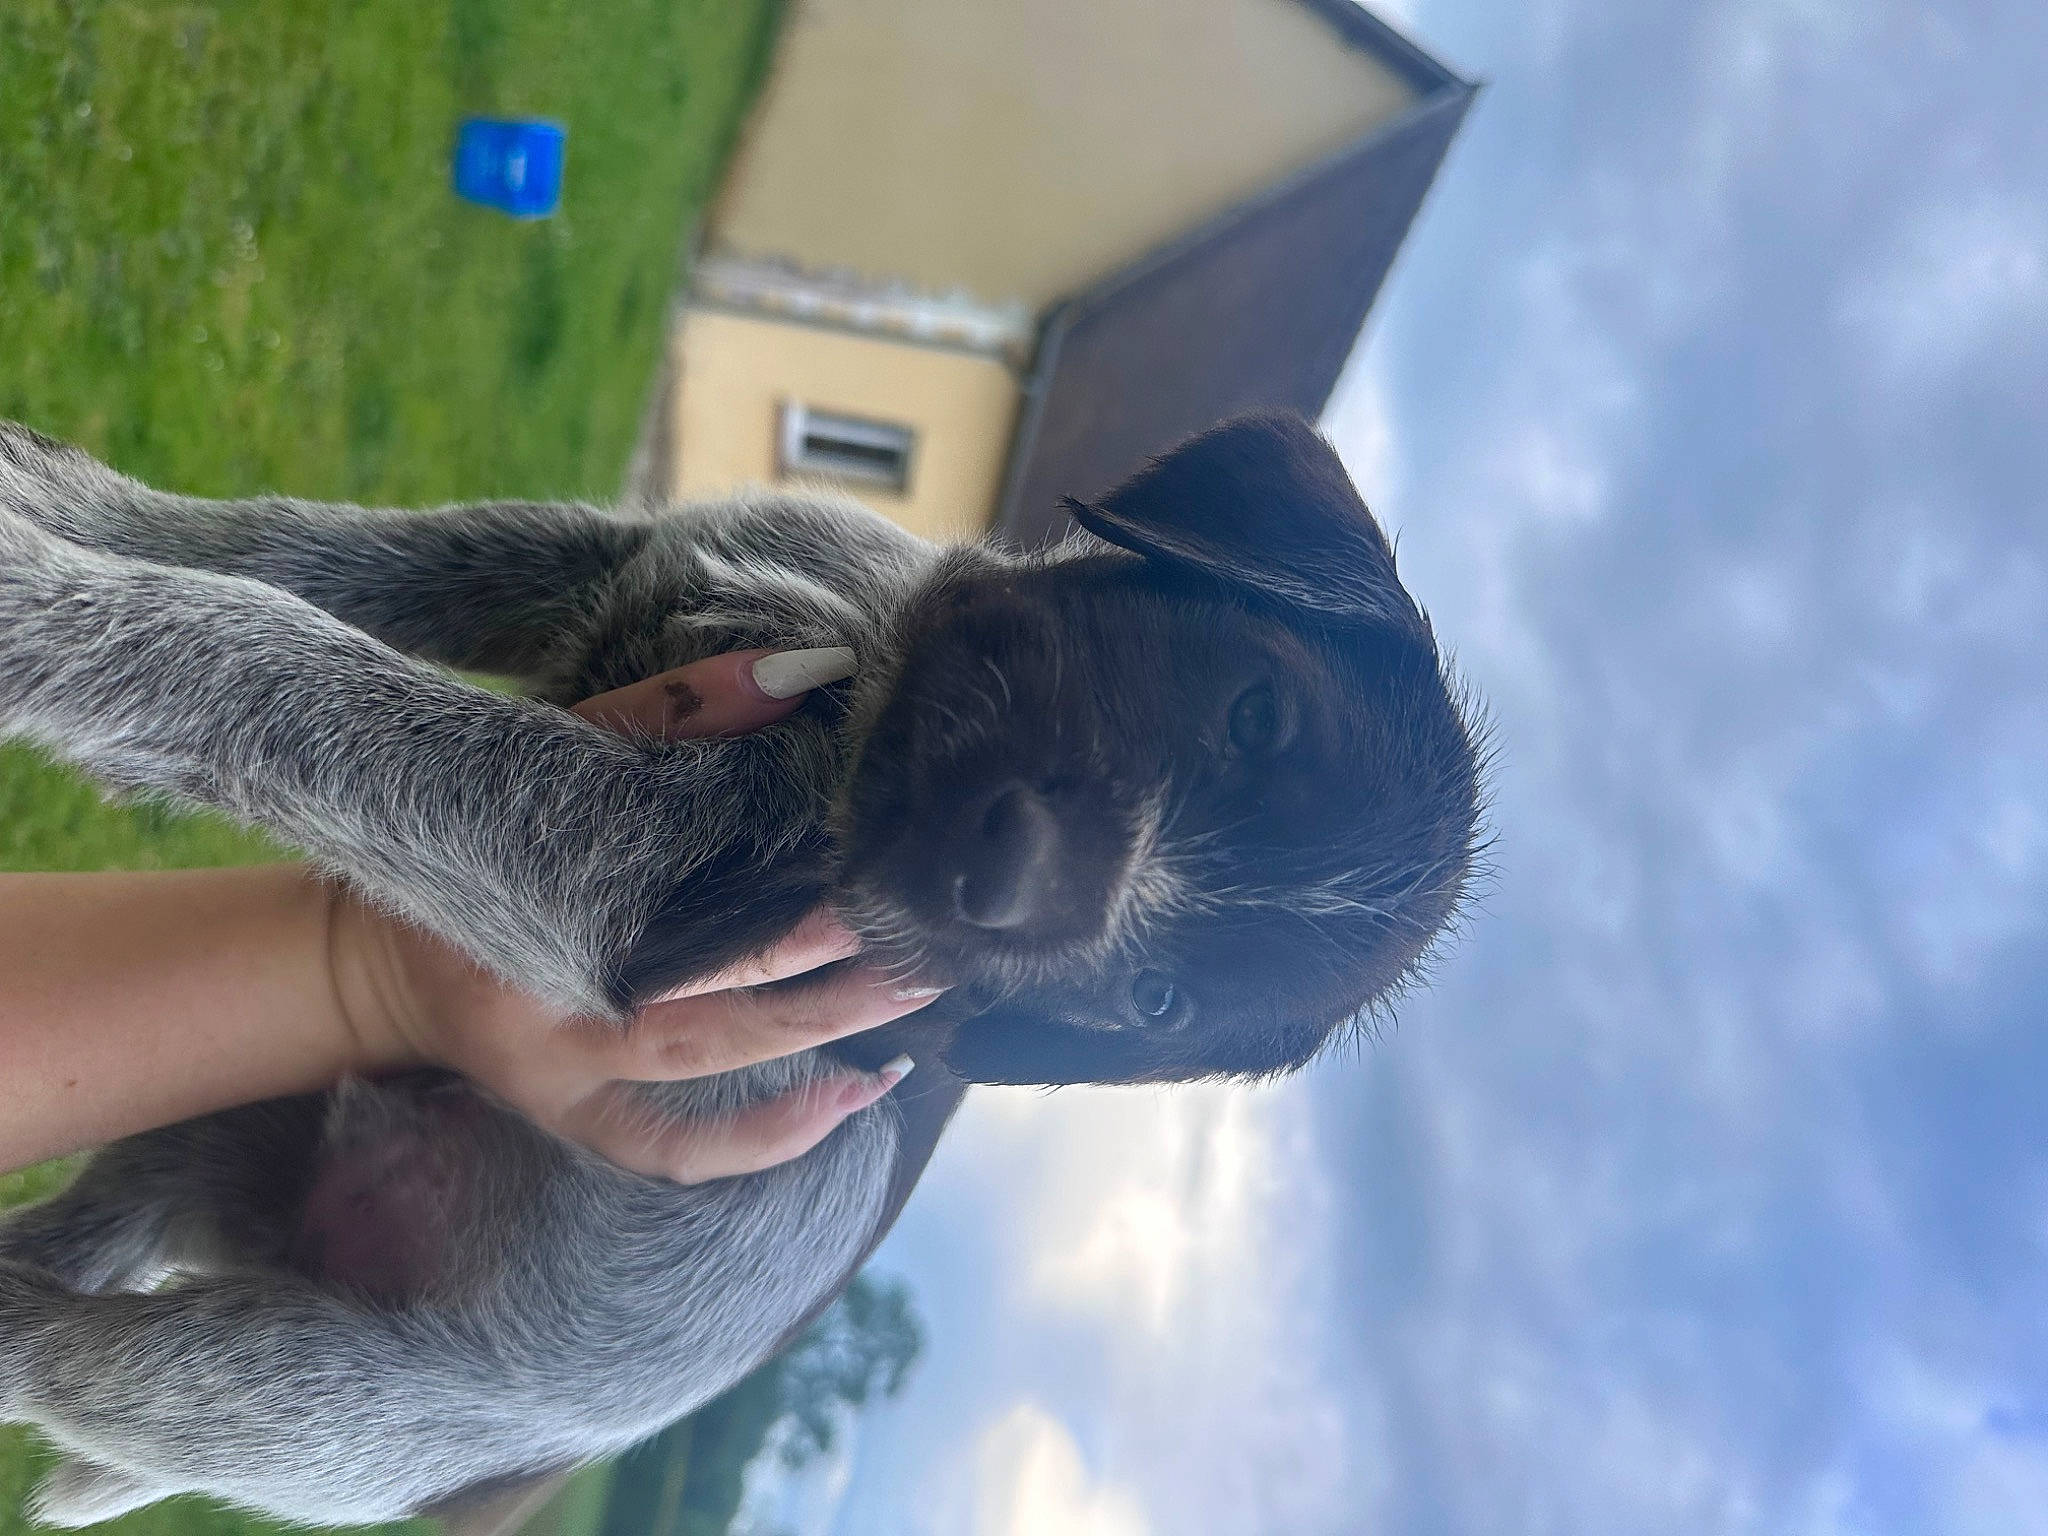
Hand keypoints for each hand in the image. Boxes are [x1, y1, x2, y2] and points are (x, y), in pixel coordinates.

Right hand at [333, 648, 940, 1182]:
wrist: (373, 958)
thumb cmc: (484, 840)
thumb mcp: (554, 753)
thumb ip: (672, 711)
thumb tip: (801, 671)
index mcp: (540, 905)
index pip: (681, 898)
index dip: (782, 894)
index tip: (870, 860)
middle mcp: (552, 1003)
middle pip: (714, 995)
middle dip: (828, 970)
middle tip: (922, 935)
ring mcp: (562, 1077)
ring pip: (712, 1068)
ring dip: (824, 1039)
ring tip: (916, 996)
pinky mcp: (571, 1121)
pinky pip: (677, 1153)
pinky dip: (767, 1138)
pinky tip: (855, 1095)